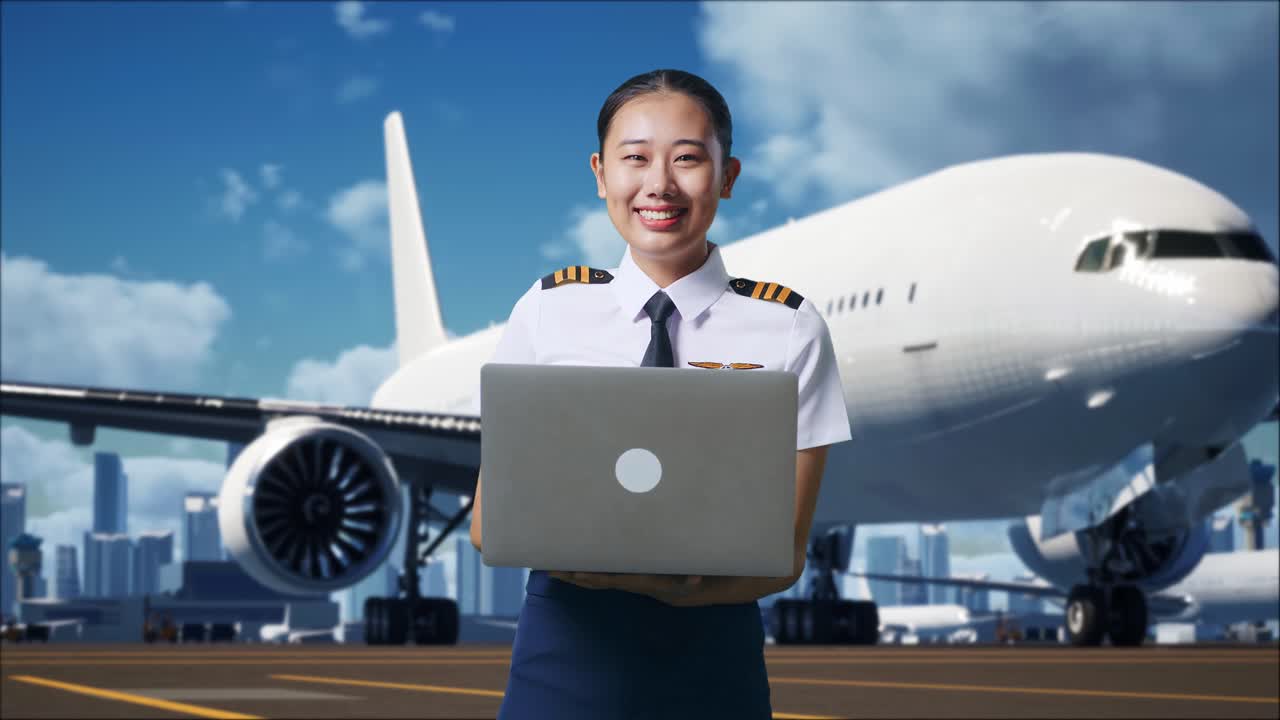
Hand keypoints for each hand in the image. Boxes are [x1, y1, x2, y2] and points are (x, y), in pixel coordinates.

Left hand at [548, 571, 702, 602]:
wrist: (677, 591)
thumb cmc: (681, 581)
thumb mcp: (688, 582)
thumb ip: (690, 580)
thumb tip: (697, 578)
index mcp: (634, 581)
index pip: (610, 579)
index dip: (594, 577)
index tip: (578, 573)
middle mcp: (622, 581)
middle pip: (592, 580)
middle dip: (571, 575)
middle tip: (550, 569)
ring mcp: (617, 578)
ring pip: (589, 578)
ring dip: (569, 573)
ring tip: (548, 567)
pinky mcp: (616, 574)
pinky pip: (593, 573)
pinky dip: (577, 569)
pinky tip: (563, 565)